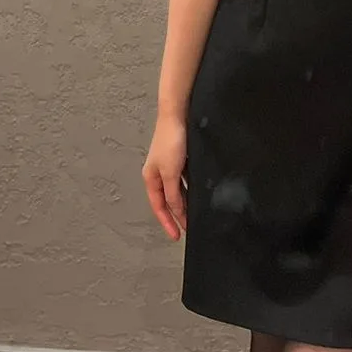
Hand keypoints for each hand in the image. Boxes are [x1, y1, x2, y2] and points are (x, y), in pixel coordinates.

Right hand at [142, 114, 187, 240]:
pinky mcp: (181, 157)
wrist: (178, 114)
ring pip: (178, 190)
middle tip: (189, 228)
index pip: (159, 207)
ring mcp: (170, 165)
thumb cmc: (171, 142)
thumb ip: (173, 194)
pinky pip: (186, 179)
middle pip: (168, 200)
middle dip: (177, 214)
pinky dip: (191, 188)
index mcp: (151, 178)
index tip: (177, 236)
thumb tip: (177, 211)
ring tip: (196, 214)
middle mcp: (159, 173)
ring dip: (185, 202)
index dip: (168, 222)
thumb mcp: (170, 173)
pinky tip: (200, 193)